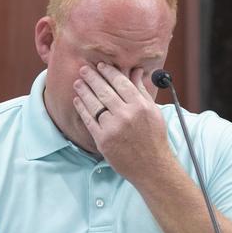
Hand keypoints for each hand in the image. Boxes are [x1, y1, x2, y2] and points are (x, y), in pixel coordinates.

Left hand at [72, 63, 175, 184]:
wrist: (152, 166)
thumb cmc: (154, 137)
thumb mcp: (153, 111)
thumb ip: (141, 90)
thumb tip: (136, 71)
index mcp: (140, 106)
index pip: (121, 83)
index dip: (109, 72)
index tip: (100, 65)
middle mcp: (126, 115)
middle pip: (105, 91)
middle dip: (92, 77)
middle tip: (84, 69)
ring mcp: (113, 128)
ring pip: (94, 104)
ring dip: (84, 91)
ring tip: (78, 83)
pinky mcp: (103, 140)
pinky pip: (89, 120)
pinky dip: (82, 109)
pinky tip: (78, 100)